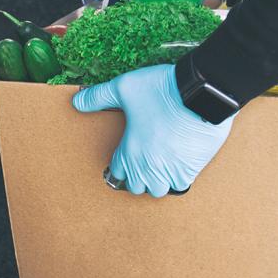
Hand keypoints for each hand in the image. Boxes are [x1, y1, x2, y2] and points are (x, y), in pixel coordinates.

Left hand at [73, 64, 234, 196]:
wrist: (200, 92)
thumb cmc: (161, 91)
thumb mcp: (123, 87)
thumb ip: (98, 97)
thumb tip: (76, 102)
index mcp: (130, 152)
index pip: (117, 173)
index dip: (119, 165)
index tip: (123, 158)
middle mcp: (150, 167)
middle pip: (137, 186)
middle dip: (136, 176)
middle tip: (140, 161)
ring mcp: (172, 170)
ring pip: (159, 190)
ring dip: (156, 181)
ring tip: (158, 165)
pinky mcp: (193, 168)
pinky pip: (181, 185)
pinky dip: (178, 178)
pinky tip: (177, 163)